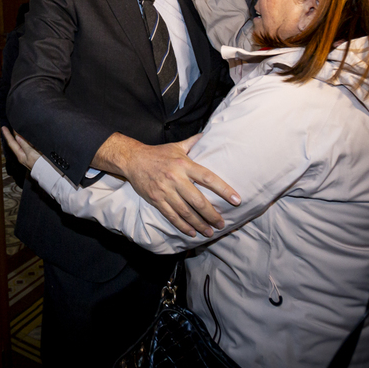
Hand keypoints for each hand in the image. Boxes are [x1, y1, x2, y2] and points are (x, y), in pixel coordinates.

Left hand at [2, 126, 40, 169]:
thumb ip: (24, 145)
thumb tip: (17, 137)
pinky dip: (29, 139)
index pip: (12, 143)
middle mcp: (24, 154)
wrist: (50, 172)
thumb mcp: (31, 154)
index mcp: (21, 155)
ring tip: (19, 127)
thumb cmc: (39, 164)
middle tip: (11, 125)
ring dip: (22, 135)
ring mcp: (30, 154)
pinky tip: (30, 135)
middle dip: (14, 134)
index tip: (3, 127)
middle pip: (17, 142)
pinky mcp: (36, 153)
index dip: (7, 135)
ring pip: (24, 142)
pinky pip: (31, 144)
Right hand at [93, 133, 239, 237]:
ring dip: (199, 224)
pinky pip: (171, 216)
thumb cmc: (157, 153)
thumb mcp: (176, 146)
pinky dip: (182, 226)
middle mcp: (176, 178)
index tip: (236, 200)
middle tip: (222, 224)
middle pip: (198, 200)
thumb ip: (193, 142)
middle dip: (212, 214)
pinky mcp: (156, 200)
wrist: (132, 159)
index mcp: (184, 164)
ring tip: (210, 232)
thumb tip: (207, 134)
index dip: (224, 189)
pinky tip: (192, 232)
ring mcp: (165, 191)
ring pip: (185, 211)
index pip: (208, 178)